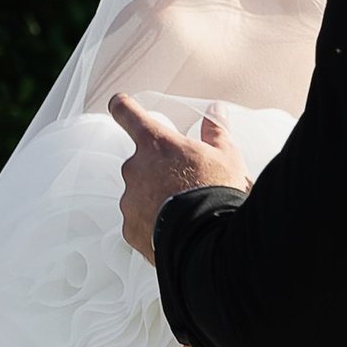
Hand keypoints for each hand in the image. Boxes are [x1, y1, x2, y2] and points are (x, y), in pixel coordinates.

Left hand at [112, 93, 251, 261]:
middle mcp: (135, 168)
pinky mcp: (130, 229)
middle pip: (141, 162)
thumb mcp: (227, 156)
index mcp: (156, 144)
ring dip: (156, 199)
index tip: (120, 104)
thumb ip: (216, 130)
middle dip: (158, 171)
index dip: (123, 107)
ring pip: (139, 194)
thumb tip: (215, 110)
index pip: (128, 114)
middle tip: (185, 185)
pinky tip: (176, 230)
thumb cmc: (218, 194)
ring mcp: (130, 200)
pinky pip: (139, 222)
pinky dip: (153, 224)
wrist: (210, 242)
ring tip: (184, 213)